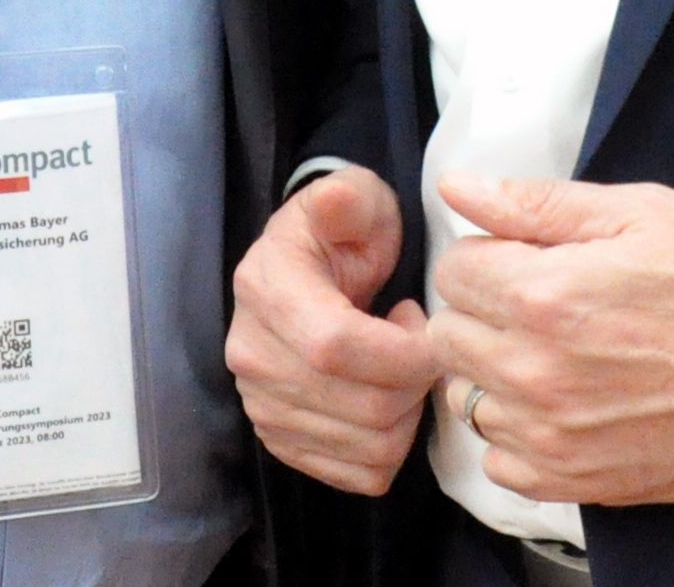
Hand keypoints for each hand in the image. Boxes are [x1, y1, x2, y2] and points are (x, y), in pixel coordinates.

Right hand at [227, 167, 436, 493]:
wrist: (310, 270)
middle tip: (416, 341)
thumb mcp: (352, 200)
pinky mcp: (282, 442)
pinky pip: (361, 474)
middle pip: (363, 406)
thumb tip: (339, 198)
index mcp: (264, 288)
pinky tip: (384, 396)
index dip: (403, 351)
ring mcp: (261, 405)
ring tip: (398, 364)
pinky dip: (392, 445)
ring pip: (370, 446)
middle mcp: (250, 354)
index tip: (423, 325)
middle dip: (416, 381)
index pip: (336, 347)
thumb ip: (348, 198)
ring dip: (408, 413)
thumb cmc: (343, 234)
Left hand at [426, 174, 673, 508]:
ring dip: (499, 374)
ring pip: (471, 399)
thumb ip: (537, 203)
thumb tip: (459, 187)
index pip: (453, 272)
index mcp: (547, 296)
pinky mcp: (583, 482)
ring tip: (560, 354)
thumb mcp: (643, 212)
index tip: (530, 258)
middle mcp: (538, 373)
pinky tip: (567, 406)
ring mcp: (558, 437)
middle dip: (486, 311)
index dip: (491, 255)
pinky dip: (521, 435)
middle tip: (544, 303)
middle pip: (451, 336)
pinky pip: (503, 462)